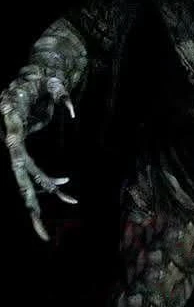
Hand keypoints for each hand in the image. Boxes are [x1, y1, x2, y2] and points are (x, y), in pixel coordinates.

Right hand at [0, 69, 76, 240]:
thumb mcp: (53, 80)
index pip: (13, 146)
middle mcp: (10, 137)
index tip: (22, 181)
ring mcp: (15, 146)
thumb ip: (60, 93)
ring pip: (28, 177)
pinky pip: (34, 170)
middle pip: (19, 175)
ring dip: (47, 192)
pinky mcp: (23, 148)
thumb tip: (71, 111)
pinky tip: (66, 183)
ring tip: (71, 201)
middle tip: (41, 232)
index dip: (18, 163)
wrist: (33, 75)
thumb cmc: (42, 76)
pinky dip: (50, 179)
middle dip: (31, 205)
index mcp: (10, 119)